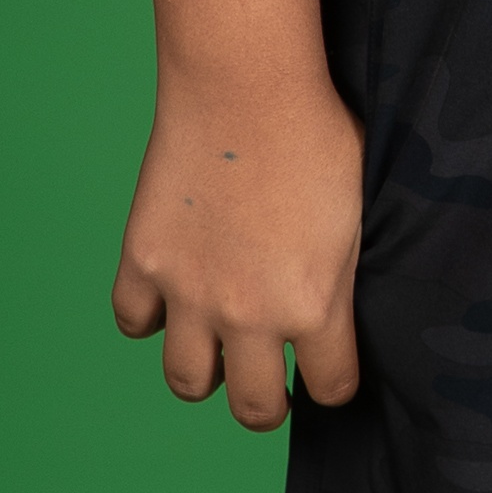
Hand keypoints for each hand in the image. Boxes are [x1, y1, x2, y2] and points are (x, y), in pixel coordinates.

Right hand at [110, 62, 365, 429]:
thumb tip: (341, 303)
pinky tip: (170, 297)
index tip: (329, 374)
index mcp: (314, 304)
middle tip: (270, 384)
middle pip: (254, 409)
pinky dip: (149, 316)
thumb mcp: (356, 211)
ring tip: (219, 350)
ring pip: (188, 382)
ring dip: (206, 372)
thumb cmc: (315, 130)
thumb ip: (342, 272)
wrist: (245, 83)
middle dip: (267, 404)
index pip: (330, 387)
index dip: (333, 383)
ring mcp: (190, 293)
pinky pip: (135, 321)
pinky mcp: (144, 262)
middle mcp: (249, 315)